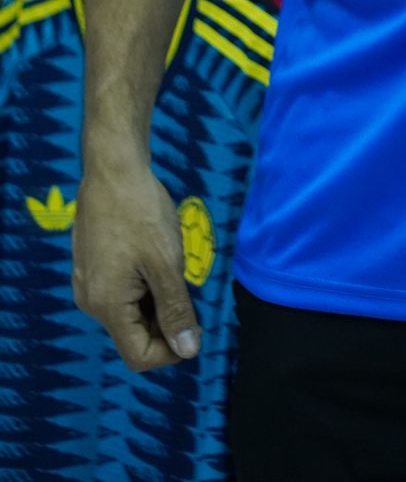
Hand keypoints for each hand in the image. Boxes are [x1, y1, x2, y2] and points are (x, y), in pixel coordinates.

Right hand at [73, 162, 200, 373]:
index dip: (172, 350)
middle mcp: (91, 301)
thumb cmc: (141, 213)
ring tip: (171, 265)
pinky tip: (155, 255)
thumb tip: (188, 351)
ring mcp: (88, 282)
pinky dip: (143, 285)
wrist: (113, 168)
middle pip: (133, 334)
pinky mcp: (91, 264)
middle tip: (188, 286)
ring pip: (129, 311)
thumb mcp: (165, 262)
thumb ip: (176, 309)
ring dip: (156, 300)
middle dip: (166, 321)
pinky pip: (120, 291)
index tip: (197, 324)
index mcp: (106, 306)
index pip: (138, 356)